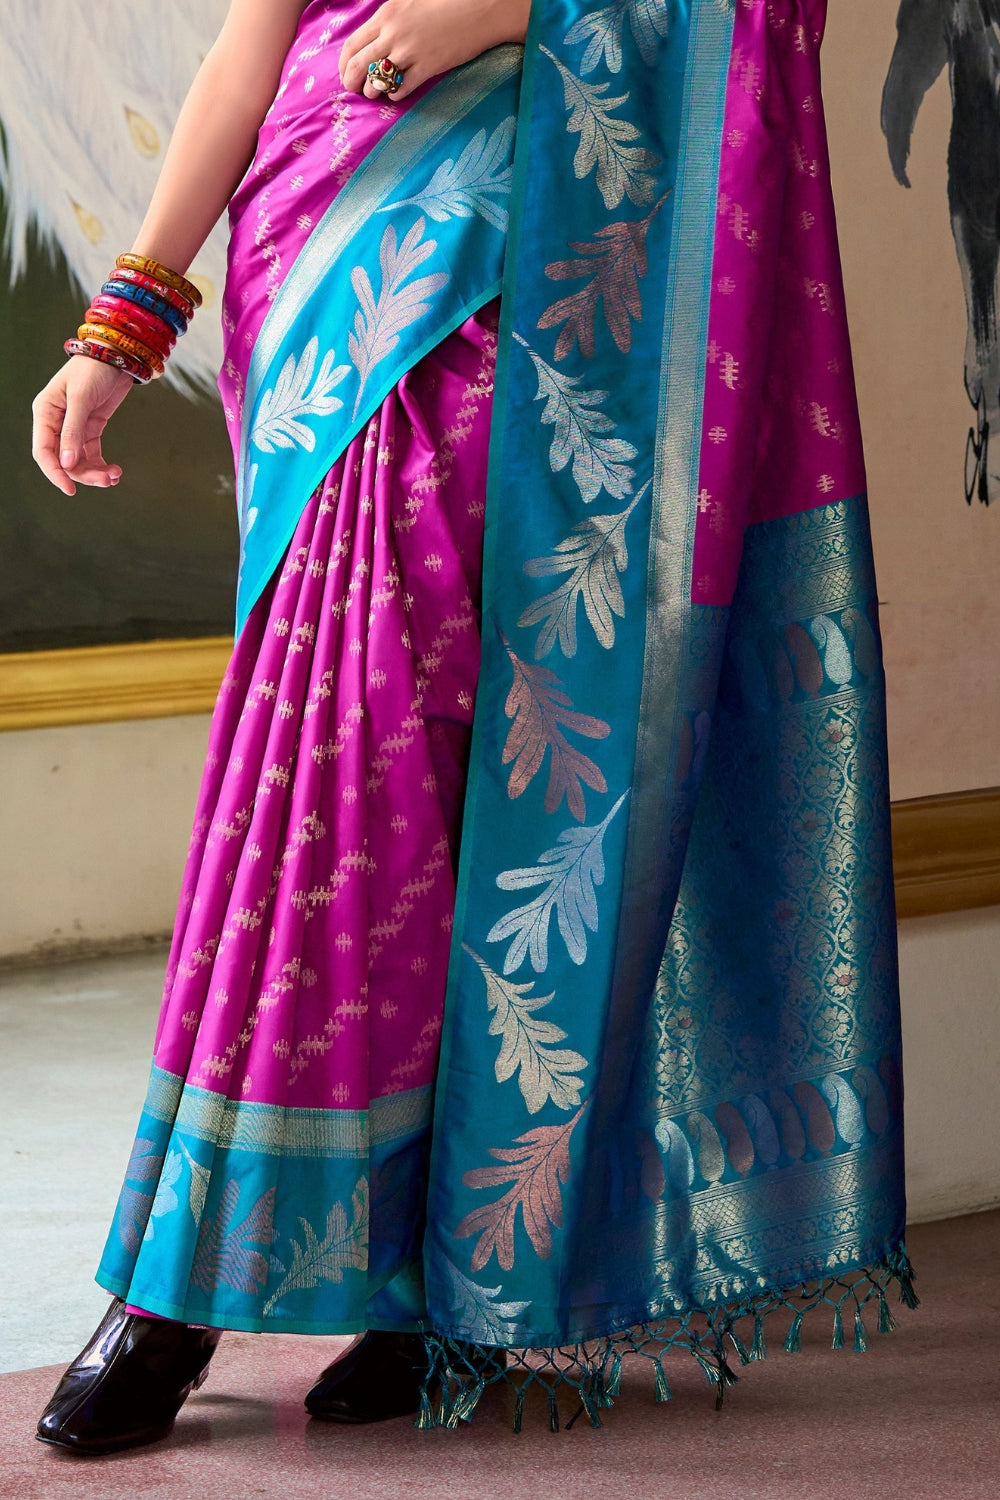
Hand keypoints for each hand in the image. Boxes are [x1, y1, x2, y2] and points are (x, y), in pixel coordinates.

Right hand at [31, 357, 133, 495]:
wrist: (117, 356)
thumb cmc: (94, 369)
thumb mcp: (82, 398)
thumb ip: (74, 431)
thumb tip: (68, 463)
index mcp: (45, 412)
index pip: (43, 451)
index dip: (55, 473)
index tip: (70, 490)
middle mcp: (56, 422)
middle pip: (64, 460)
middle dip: (83, 474)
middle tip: (106, 480)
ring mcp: (74, 427)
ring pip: (79, 461)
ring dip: (96, 473)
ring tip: (114, 475)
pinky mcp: (91, 429)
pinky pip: (92, 455)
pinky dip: (102, 466)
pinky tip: (116, 470)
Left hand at [339, 0, 529, 102]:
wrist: (477, 8)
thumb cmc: (445, 2)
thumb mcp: (409, 2)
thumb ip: (390, 18)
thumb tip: (376, 36)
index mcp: (386, 15)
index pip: (353, 43)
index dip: (344, 63)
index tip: (345, 73)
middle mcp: (393, 33)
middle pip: (359, 64)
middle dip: (351, 81)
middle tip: (354, 90)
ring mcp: (410, 52)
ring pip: (377, 80)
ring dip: (372, 91)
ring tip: (376, 93)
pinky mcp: (427, 67)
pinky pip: (402, 88)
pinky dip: (395, 95)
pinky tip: (396, 94)